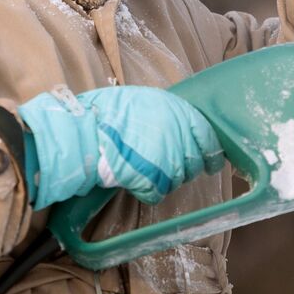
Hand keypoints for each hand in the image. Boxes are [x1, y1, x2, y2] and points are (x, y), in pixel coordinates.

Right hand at [18, 85, 224, 210]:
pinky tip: (135, 182)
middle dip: (187, 167)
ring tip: (145, 170)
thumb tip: (179, 126)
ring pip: (178, 180)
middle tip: (169, 166)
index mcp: (179, 113)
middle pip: (195, 162)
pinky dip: (148, 191)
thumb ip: (167, 114)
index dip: (211, 151)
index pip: (208, 137)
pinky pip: (158, 193)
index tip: (211, 160)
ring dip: (165, 178)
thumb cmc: (107, 114)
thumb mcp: (143, 100)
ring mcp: (168, 161)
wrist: (83, 133)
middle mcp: (179, 136)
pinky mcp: (153, 182)